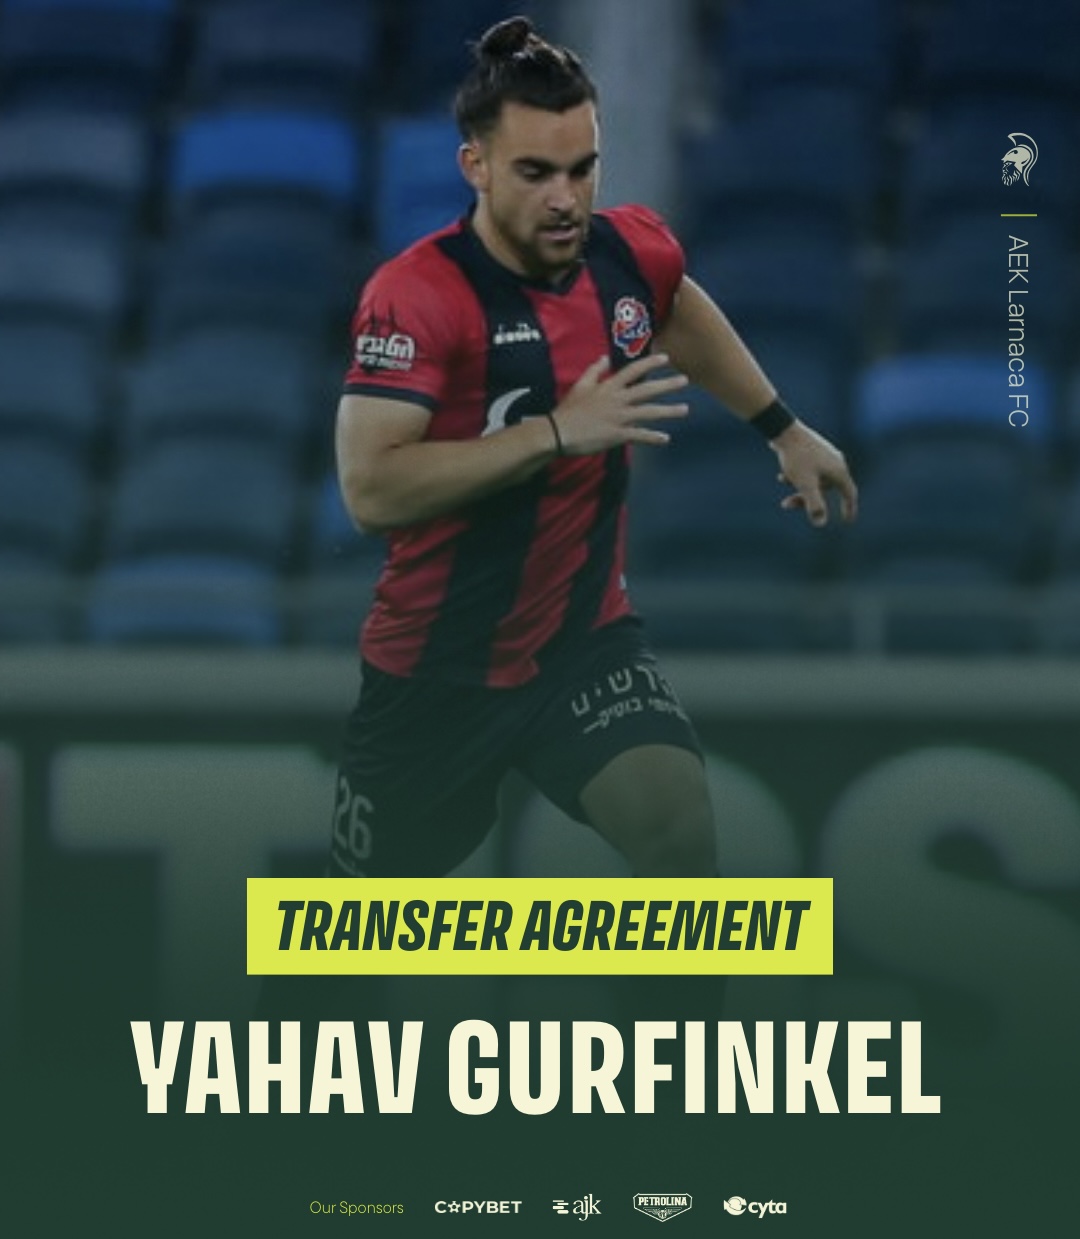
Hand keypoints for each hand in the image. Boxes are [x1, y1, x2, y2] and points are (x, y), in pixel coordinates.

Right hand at [552, 353, 689, 455]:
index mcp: (608, 387)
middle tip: (685, 380)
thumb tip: (603, 357)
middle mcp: (617, 400)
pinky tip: (665, 439)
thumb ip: (594, 371)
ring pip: (648, 412)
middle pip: (647, 389)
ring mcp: (619, 417)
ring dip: (668, 411)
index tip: (666, 358)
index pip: (633, 370)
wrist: (559, 432)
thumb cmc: (567, 410)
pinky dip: (653, 438)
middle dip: (667, 384)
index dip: (650, 363)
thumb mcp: (580, 386)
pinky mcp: (617, 435)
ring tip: (684, 409)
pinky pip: (639, 435)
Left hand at [771, 421, 857, 526]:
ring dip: (798, 486)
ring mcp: (826, 455)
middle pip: (825, 489)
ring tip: (781, 479)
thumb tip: (820, 523)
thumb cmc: (797, 457)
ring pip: (815, 479)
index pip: (849, 494)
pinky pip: (808, 469)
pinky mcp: (814, 450)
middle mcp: (836, 462)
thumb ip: (814, 504)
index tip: (847, 521)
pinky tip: (781, 475)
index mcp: (839, 471)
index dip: (849, 508)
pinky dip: (796, 475)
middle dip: (807, 498)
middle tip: (787, 505)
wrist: (784, 430)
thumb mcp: (805, 484)